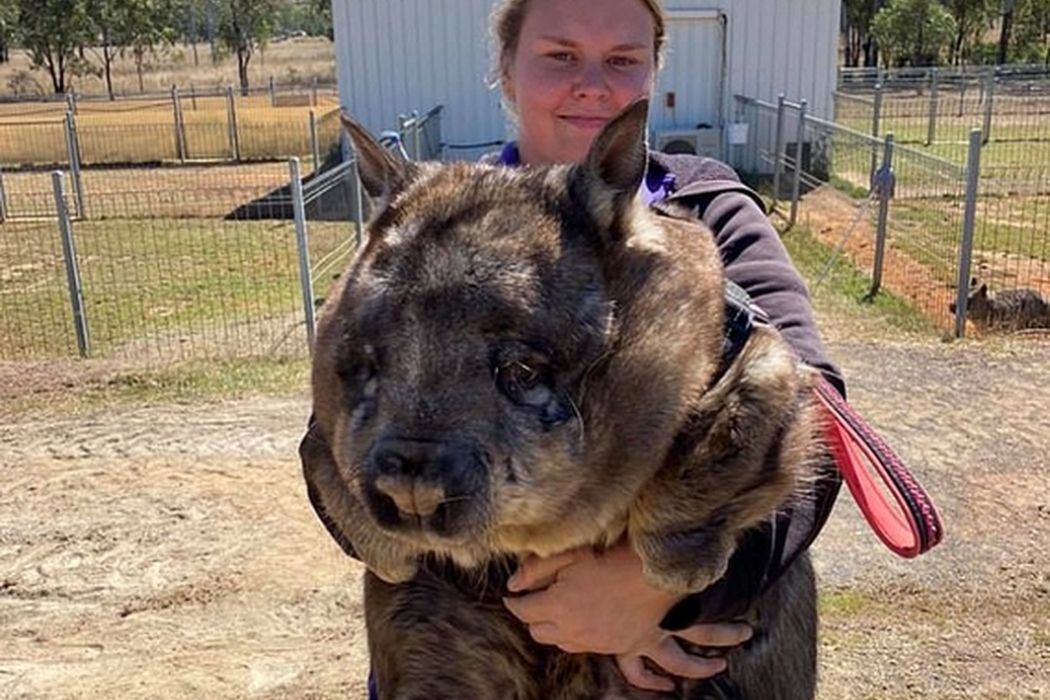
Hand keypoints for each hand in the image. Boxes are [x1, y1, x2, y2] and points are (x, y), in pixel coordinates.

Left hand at [502, 540, 751, 690]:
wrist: (659, 574)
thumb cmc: (614, 558)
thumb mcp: (571, 554)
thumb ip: (536, 569)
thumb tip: (513, 584)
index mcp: (559, 606)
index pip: (523, 610)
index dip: (514, 602)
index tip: (511, 595)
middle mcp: (573, 630)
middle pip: (538, 632)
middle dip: (531, 617)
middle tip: (534, 601)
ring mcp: (595, 642)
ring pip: (560, 644)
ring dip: (553, 629)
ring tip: (556, 611)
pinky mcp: (616, 647)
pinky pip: (584, 649)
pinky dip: (575, 638)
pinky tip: (580, 623)